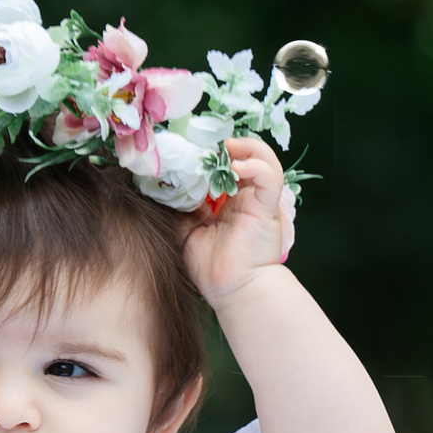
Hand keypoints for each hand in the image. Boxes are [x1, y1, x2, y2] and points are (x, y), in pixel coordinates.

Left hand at [181, 137, 289, 303]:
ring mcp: (257, 199)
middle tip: (204, 142)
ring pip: (262, 158)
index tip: (189, 145)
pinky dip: (256, 163)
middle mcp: (244, 195)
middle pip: (243, 155)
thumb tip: (163, 184)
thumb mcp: (184, 230)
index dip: (209, 151)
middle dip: (224, 144)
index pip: (222, 164)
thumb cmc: (210, 266)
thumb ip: (179, 207)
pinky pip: (270, 176)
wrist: (231, 290)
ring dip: (245, 146)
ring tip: (226, 146)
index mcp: (226, 200)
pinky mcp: (267, 206)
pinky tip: (237, 165)